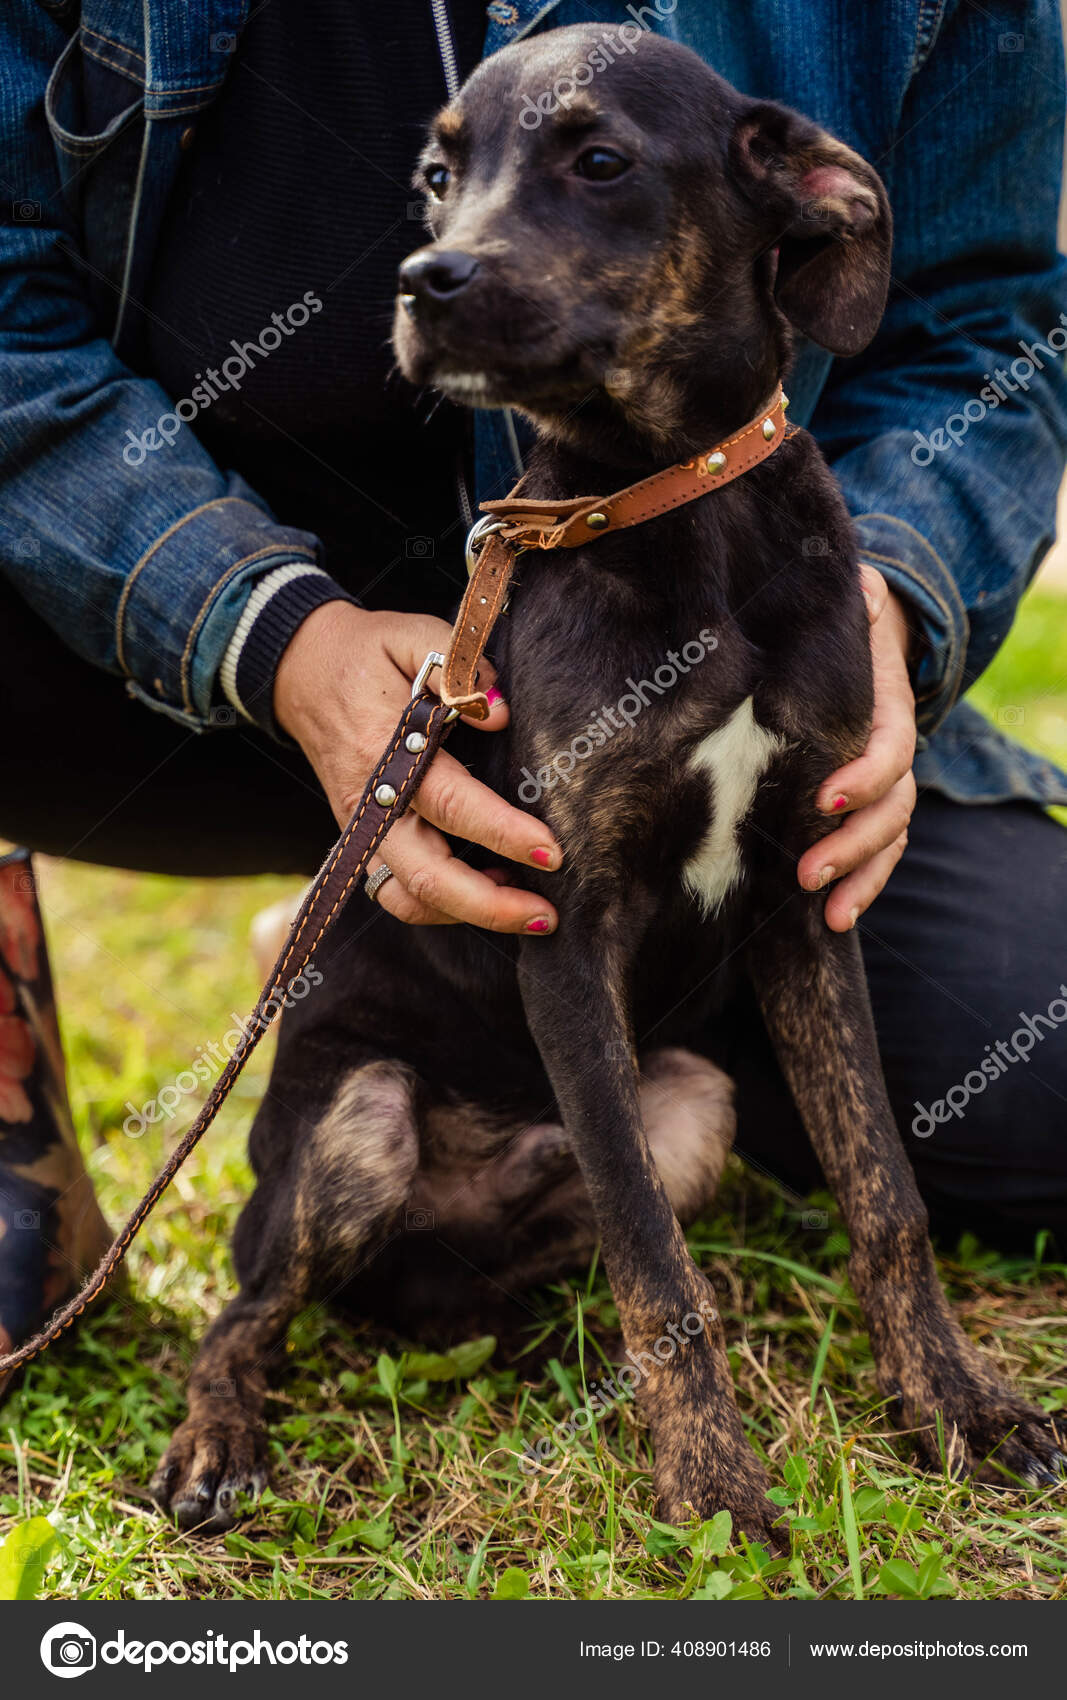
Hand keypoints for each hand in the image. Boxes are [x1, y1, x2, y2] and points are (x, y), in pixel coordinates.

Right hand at [274, 602, 560, 930]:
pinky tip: (490, 887)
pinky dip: (442, 905)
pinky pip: (397, 891)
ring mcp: (361, 828)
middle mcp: (369, 802)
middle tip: (549, 914)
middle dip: (489, 905)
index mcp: (384, 751)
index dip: (503, 833)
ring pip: (408, 898)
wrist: (301, 668)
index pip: (451, 804)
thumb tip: (499, 713)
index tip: (552, 851)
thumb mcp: (411, 634)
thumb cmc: (368, 652)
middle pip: (426, 876)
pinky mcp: (363, 840)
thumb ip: (459, 667)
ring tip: (526, 910)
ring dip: (467, 914)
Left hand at [796, 565, 916, 931]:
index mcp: (887, 710)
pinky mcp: (864, 808)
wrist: (860, 640)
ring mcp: (884, 786)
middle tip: (806, 874)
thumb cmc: (838, 627)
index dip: (864, 777)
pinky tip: (834, 917)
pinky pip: (876, 853)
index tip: (823, 798)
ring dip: (862, 879)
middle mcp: (892, 753)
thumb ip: (850, 601)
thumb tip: (853, 585)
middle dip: (853, 845)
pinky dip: (861, 885)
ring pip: (889, 840)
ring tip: (829, 914)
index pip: (889, 751)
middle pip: (892, 809)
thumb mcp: (845, 606)